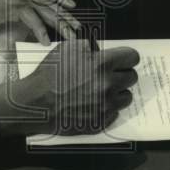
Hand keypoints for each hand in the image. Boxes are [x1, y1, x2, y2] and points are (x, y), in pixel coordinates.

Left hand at [0, 0, 80, 63]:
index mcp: (1, 8)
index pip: (26, 14)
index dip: (38, 28)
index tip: (47, 43)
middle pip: (41, 8)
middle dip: (59, 22)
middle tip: (74, 37)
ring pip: (45, 1)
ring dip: (62, 12)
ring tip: (77, 25)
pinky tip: (70, 3)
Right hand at [0, 40, 139, 136]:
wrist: (36, 103)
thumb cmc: (50, 75)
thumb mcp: (67, 49)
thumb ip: (89, 47)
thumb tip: (101, 51)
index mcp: (102, 65)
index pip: (132, 57)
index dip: (127, 56)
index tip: (123, 59)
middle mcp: (108, 85)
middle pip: (132, 77)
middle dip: (122, 73)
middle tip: (109, 74)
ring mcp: (106, 106)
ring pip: (126, 97)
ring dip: (117, 92)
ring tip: (101, 89)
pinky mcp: (101, 121)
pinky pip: (115, 112)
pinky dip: (107, 107)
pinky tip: (93, 102)